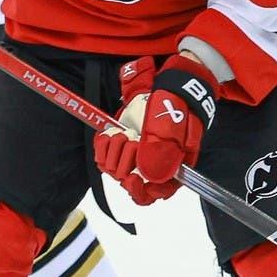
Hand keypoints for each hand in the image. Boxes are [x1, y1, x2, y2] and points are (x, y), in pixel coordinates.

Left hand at [92, 54, 217, 204]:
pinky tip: (113, 131)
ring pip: (114, 169)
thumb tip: (149, 177)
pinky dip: (104, 144)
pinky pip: (101, 156)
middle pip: (129, 182)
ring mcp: (133, 155)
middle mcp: (151, 165)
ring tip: (126, 132)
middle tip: (133, 138)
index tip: (133, 179)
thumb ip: (162, 149)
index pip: (154, 194)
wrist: (167, 83)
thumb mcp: (172, 124)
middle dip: (127, 160)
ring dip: (116, 148)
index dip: (141, 192)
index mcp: (170, 168)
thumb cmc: (176, 105)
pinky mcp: (118, 144)